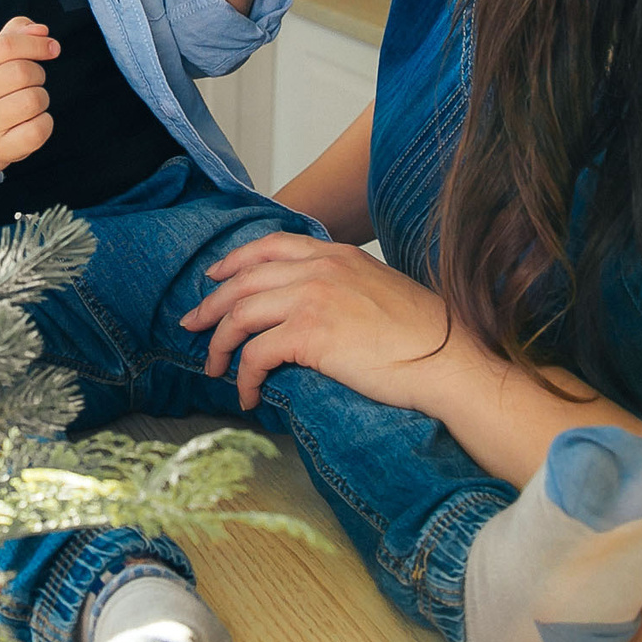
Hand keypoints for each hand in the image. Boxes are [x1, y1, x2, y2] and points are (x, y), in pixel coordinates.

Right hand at [0, 16, 58, 166]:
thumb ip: (18, 33)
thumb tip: (40, 30)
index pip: (5, 45)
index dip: (35, 43)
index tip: (52, 48)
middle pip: (21, 72)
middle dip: (38, 73)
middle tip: (33, 82)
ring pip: (34, 100)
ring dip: (42, 98)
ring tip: (30, 103)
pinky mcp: (3, 147)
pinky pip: (40, 129)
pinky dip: (45, 122)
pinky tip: (33, 121)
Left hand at [184, 232, 476, 411]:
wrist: (449, 361)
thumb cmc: (426, 337)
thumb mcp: (382, 288)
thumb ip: (345, 285)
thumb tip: (317, 308)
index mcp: (336, 254)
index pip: (269, 246)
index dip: (234, 262)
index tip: (214, 279)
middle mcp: (320, 268)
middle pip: (243, 279)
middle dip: (211, 304)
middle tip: (192, 327)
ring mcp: (313, 298)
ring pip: (240, 314)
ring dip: (219, 344)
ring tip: (213, 368)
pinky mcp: (310, 334)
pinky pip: (256, 354)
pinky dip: (244, 377)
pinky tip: (248, 394)